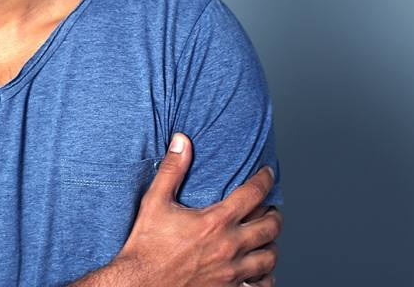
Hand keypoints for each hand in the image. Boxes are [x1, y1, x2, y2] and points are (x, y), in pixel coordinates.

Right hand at [110, 133, 281, 285]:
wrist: (139, 285)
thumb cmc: (146, 247)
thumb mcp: (155, 202)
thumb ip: (172, 170)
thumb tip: (182, 141)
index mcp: (215, 222)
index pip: (254, 194)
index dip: (265, 180)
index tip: (267, 174)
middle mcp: (229, 247)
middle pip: (270, 226)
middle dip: (274, 213)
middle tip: (270, 208)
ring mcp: (232, 273)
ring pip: (269, 257)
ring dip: (270, 245)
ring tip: (265, 238)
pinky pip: (260, 286)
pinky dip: (264, 277)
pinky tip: (258, 270)